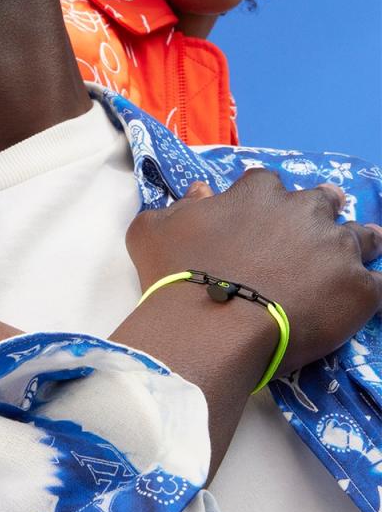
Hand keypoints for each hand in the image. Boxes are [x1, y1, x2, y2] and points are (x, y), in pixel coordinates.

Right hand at [126, 170, 381, 374]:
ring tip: (344, 267)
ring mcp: (336, 249)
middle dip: (319, 214)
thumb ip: (179, 206)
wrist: (209, 327)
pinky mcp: (358, 290)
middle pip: (324, 201)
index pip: (268, 184)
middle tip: (308, 239)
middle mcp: (303, 210)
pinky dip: (366, 292)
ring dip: (355, 247)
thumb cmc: (177, 276)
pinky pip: (377, 285)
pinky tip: (355, 304)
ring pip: (362, 237)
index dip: (264, 203)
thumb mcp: (153, 230)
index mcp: (258, 192)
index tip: (258, 222)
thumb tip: (199, 192)